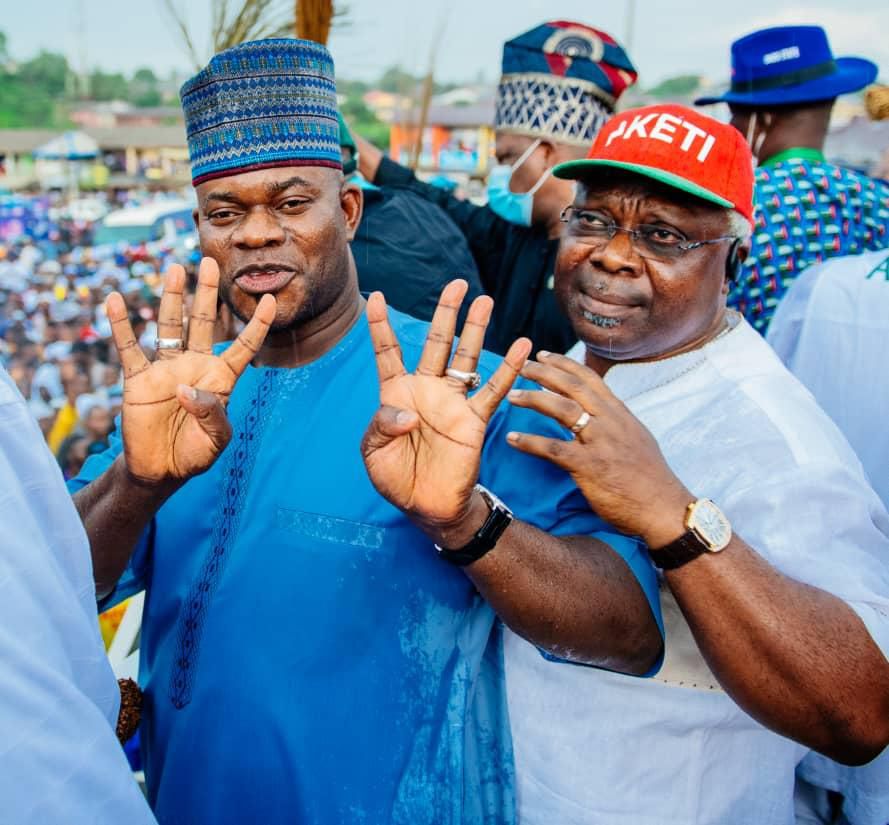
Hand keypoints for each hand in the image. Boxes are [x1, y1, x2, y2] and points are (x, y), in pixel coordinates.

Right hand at [109, 257, 275, 486]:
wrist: (162, 470)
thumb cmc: (196, 454)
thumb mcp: (216, 439)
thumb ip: (211, 413)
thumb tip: (187, 387)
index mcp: (221, 378)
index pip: (244, 346)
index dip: (257, 325)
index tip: (270, 300)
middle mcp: (196, 365)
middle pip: (204, 322)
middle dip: (207, 293)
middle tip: (209, 262)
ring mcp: (167, 369)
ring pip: (170, 326)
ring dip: (172, 298)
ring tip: (174, 268)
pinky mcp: (139, 379)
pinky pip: (129, 348)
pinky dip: (121, 325)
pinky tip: (115, 300)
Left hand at [360, 280, 529, 544]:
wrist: (427, 506)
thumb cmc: (396, 478)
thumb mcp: (373, 452)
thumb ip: (382, 425)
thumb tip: (410, 412)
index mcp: (396, 393)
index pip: (388, 352)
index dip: (381, 326)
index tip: (375, 297)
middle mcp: (427, 390)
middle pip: (437, 343)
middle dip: (446, 313)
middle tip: (457, 283)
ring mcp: (452, 402)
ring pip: (466, 358)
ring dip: (476, 330)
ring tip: (486, 300)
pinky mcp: (475, 420)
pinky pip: (494, 390)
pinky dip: (508, 369)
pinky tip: (522, 346)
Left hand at [506, 352, 691, 546]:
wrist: (664, 509)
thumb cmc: (649, 479)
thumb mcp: (636, 439)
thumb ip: (615, 423)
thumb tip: (600, 411)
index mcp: (620, 414)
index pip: (590, 378)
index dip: (564, 364)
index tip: (544, 355)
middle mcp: (610, 422)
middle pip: (572, 386)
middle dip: (543, 373)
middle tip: (520, 367)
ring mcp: (601, 442)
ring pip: (562, 410)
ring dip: (533, 400)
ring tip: (511, 396)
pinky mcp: (590, 466)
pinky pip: (553, 449)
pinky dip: (530, 442)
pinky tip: (512, 439)